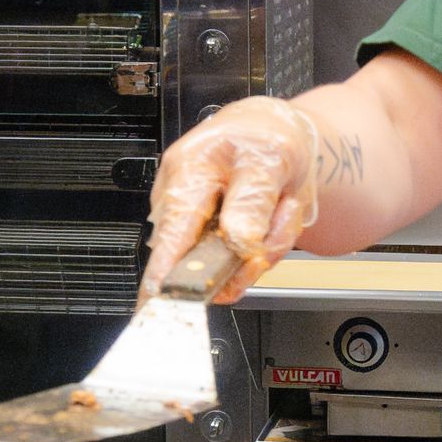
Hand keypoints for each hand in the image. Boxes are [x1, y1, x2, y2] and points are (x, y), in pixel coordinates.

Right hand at [142, 98, 319, 301]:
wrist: (272, 140)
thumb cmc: (263, 142)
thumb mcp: (271, 160)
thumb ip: (253, 201)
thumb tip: (238, 239)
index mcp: (187, 174)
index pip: (171, 233)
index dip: (165, 272)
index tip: (162, 300)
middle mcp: (179, 204)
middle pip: (204, 261)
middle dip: (249, 254)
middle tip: (279, 215)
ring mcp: (192, 227)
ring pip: (228, 268)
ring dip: (262, 248)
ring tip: (275, 209)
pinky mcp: (207, 244)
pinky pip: (238, 268)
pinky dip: (262, 251)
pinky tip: (268, 223)